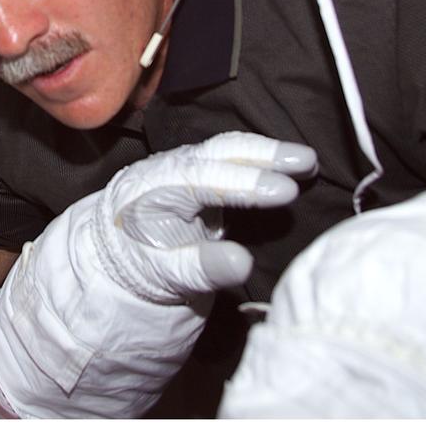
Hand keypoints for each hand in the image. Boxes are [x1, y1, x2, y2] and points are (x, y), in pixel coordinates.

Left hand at [93, 131, 316, 303]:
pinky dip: (263, 159)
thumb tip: (243, 263)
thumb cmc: (138, 263)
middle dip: (265, 154)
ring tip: (308, 162)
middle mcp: (173, 167)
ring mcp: (190, 165)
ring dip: (269, 153)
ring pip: (231, 150)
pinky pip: (234, 159)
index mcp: (156, 188)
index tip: (285, 190)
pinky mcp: (204, 172)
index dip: (246, 184)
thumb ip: (199, 268)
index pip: (205, 180)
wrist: (117, 251)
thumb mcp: (162, 275)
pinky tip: (294, 167)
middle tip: (307, 161)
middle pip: (221, 152)